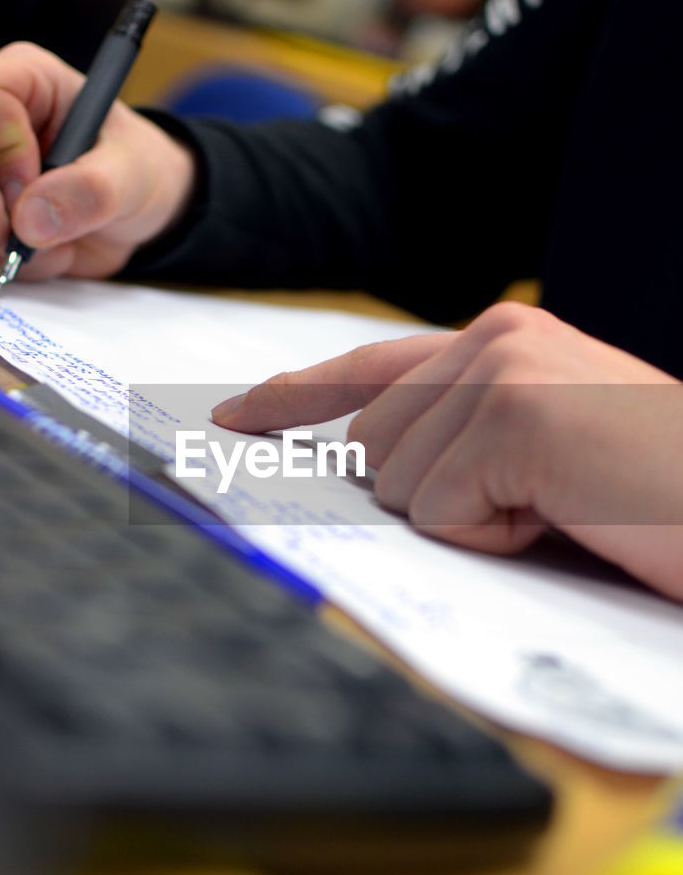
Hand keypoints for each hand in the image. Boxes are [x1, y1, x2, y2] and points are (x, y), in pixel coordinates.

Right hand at [0, 42, 196, 280]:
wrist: (137, 214)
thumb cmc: (137, 170)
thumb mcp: (133, 175)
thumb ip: (91, 190)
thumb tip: (28, 220)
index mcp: (22, 81)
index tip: (36, 185)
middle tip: (32, 237)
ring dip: (1, 243)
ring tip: (58, 244)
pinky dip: (9, 263)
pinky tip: (49, 253)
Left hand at [212, 303, 682, 599]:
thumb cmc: (650, 494)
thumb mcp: (547, 451)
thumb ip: (465, 435)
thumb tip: (370, 464)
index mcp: (503, 340)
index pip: (371, 369)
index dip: (295, 397)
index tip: (234, 415)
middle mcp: (495, 338)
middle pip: (372, 445)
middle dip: (439, 497)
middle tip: (542, 501)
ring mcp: (503, 370)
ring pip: (399, 482)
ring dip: (476, 520)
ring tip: (566, 504)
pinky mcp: (515, 416)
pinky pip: (441, 510)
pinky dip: (498, 536)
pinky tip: (568, 513)